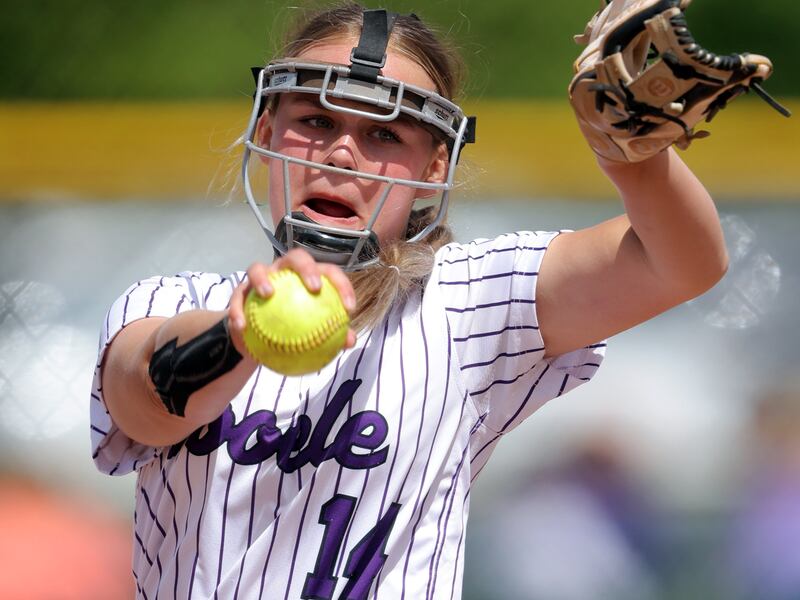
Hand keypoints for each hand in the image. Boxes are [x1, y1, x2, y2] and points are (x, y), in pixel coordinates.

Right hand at [227, 248, 357, 353]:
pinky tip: (241, 327)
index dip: (342, 284)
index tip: (349, 308)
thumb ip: (331, 334)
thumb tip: (350, 341)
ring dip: (262, 278)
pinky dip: (237, 310)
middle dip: (306, 268)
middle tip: (314, 288)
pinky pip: (236, 298)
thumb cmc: (293, 328)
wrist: (260, 335)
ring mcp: (260, 277)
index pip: (328, 272)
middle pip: (296, 257)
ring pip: (258, 268)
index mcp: (307, 276)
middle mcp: (284, 270)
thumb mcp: (312, 333)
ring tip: (268, 294)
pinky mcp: (239, 291)